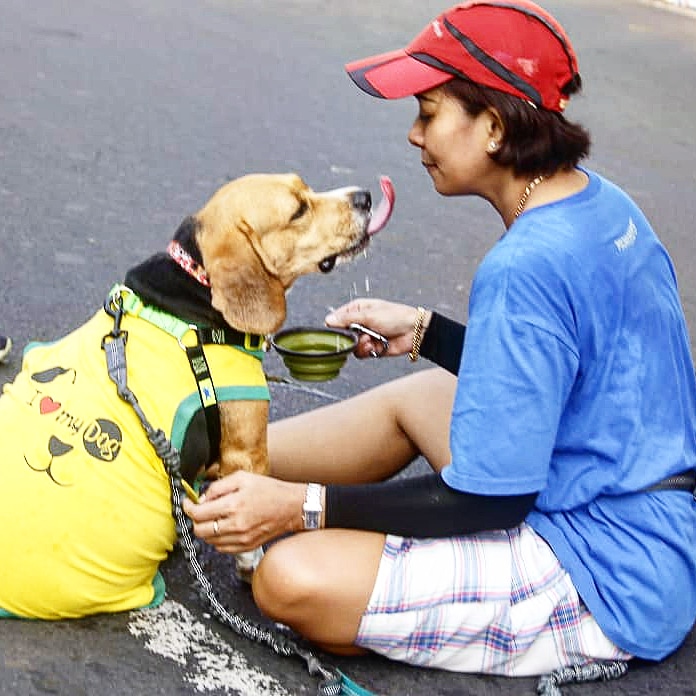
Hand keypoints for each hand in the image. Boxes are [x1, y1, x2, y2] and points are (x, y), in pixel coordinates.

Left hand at [182, 471, 304, 553]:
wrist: (292, 507)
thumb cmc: (270, 490)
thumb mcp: (243, 478)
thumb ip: (218, 487)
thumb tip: (201, 499)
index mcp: (233, 504)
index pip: (198, 513)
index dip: (188, 507)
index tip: (188, 503)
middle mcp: (236, 524)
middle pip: (199, 530)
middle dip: (195, 519)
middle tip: (200, 510)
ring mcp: (241, 538)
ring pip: (209, 541)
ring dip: (207, 529)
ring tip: (215, 517)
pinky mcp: (246, 547)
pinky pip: (221, 548)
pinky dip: (218, 539)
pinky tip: (225, 527)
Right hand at [326, 298, 430, 358]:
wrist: (414, 331)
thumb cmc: (396, 316)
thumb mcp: (369, 315)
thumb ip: (347, 319)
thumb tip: (328, 320)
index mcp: (357, 309)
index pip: (337, 318)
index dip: (335, 326)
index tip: (338, 331)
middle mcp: (359, 323)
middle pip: (342, 334)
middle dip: (349, 337)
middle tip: (358, 335)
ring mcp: (365, 336)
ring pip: (350, 346)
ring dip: (359, 345)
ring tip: (370, 339)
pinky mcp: (371, 348)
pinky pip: (360, 353)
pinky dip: (366, 351)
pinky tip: (374, 346)